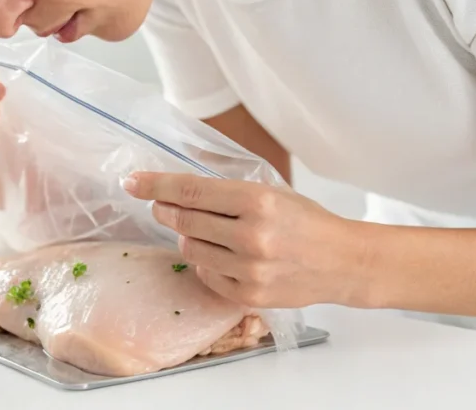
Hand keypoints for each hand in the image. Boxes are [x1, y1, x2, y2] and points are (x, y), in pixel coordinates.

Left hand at [124, 172, 365, 308]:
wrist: (343, 262)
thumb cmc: (304, 221)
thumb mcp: (270, 191)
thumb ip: (225, 189)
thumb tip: (176, 185)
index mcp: (257, 201)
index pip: (191, 190)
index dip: (156, 184)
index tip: (132, 182)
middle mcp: (252, 235)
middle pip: (184, 220)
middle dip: (165, 210)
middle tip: (161, 205)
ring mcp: (250, 269)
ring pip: (190, 248)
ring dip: (187, 237)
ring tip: (205, 231)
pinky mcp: (249, 294)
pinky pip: (206, 274)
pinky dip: (206, 262)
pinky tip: (223, 254)